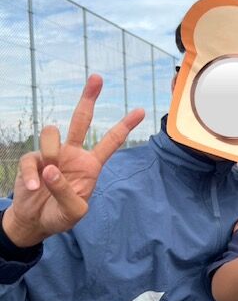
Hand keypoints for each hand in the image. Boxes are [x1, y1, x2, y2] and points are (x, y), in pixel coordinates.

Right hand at [3, 75, 144, 246]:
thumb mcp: (73, 211)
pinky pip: (33, 159)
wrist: (36, 222)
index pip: (110, 142)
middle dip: (89, 98)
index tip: (141, 111)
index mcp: (91, 165)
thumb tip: (51, 169)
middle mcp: (73, 154)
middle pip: (82, 120)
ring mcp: (52, 154)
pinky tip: (34, 187)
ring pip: (52, 132)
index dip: (125, 126)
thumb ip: (66, 192)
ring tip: (48, 178)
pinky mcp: (33, 160)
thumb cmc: (60, 214)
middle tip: (97, 78)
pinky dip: (33, 174)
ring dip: (51, 151)